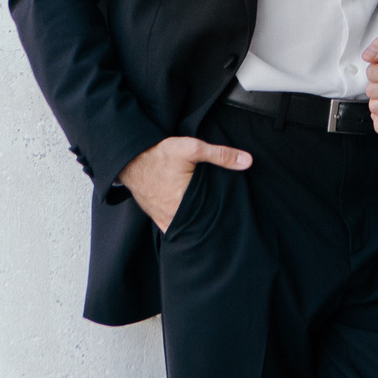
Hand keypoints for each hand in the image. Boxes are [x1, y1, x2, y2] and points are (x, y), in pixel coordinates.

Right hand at [121, 136, 251, 231]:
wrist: (130, 159)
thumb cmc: (159, 154)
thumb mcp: (192, 149)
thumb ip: (220, 155)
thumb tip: (248, 161)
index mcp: (185, 205)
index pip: (212, 219)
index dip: (223, 217)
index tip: (233, 216)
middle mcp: (173, 217)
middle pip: (200, 225)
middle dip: (211, 222)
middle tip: (224, 218)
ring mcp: (163, 220)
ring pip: (186, 228)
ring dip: (197, 224)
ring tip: (210, 218)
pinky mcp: (156, 218)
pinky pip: (173, 228)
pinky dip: (183, 225)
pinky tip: (192, 219)